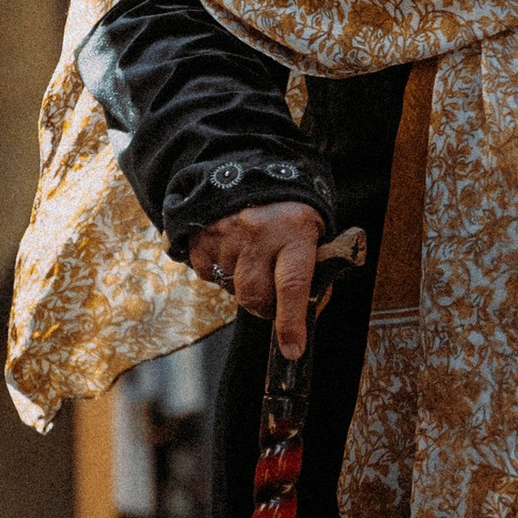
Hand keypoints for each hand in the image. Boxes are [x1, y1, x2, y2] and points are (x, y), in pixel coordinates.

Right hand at [184, 201, 322, 356]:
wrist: (247, 168)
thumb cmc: (289, 208)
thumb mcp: (314, 230)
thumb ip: (316, 268)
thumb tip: (312, 310)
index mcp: (294, 230)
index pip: (293, 285)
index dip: (291, 322)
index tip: (292, 349)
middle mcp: (257, 233)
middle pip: (255, 296)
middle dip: (267, 308)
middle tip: (276, 299)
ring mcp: (225, 235)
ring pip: (233, 290)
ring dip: (245, 287)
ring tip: (255, 261)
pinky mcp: (201, 239)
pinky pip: (211, 276)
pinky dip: (223, 274)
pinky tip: (234, 253)